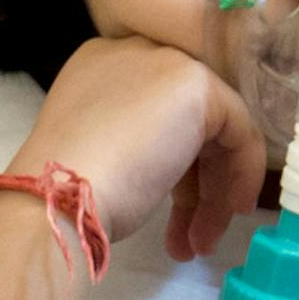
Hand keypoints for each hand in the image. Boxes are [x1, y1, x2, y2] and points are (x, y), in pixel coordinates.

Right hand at [7, 37, 264, 247]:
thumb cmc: (68, 187)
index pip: (160, 108)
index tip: (179, 209)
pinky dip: (239, 175)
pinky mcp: (199, 86)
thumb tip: (165, 168)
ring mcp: (170, 64)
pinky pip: (239, 131)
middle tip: (193, 237)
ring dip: (211, 195)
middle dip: (197, 185)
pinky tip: (224, 216)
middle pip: (190, 119)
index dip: (176, 163)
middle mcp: (138, 53)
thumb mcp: (101, 150)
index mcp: (104, 65)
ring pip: (214, 130)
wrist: (59, 193)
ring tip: (198, 245)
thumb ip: (136, 141)